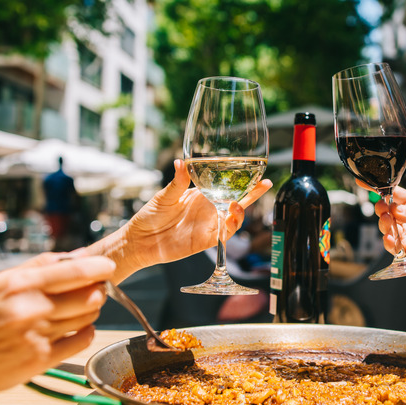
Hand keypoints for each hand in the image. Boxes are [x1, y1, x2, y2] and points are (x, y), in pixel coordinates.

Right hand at [0, 253, 114, 402]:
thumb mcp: (1, 282)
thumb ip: (41, 265)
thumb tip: (80, 254)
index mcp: (21, 284)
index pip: (76, 271)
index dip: (100, 268)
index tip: (108, 267)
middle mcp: (31, 309)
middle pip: (91, 295)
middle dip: (97, 290)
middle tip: (93, 289)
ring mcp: (38, 336)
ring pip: (89, 317)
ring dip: (90, 311)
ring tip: (75, 309)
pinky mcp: (42, 359)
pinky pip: (82, 340)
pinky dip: (85, 332)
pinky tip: (73, 329)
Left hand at [87, 159, 271, 280]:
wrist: (140, 240)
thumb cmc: (150, 216)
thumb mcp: (164, 196)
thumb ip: (177, 182)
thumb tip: (181, 162)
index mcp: (201, 195)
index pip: (226, 186)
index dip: (242, 181)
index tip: (257, 173)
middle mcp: (209, 210)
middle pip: (237, 202)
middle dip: (253, 194)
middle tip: (264, 184)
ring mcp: (208, 226)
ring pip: (233, 220)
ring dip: (240, 212)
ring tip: (237, 205)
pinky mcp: (205, 241)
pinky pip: (223, 236)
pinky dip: (229, 229)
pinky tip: (229, 219)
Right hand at [371, 185, 405, 275]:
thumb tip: (395, 210)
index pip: (394, 194)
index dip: (380, 188)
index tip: (365, 183)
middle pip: (386, 211)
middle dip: (381, 208)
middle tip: (383, 209)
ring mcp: (404, 234)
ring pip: (386, 227)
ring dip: (384, 224)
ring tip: (388, 222)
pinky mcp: (404, 250)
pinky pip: (391, 245)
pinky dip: (389, 242)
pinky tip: (392, 239)